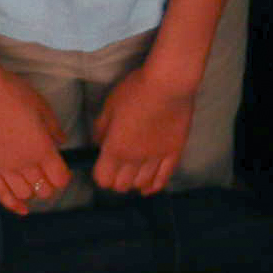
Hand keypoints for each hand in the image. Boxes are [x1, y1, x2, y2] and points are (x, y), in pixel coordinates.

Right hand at [0, 64, 69, 221]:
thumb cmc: (11, 93)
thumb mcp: (41, 106)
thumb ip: (53, 127)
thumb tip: (62, 141)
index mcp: (42, 148)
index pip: (60, 177)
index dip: (64, 177)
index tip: (63, 171)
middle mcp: (24, 163)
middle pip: (44, 189)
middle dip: (49, 186)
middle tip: (47, 177)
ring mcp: (3, 168)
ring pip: (24, 194)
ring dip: (32, 193)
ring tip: (32, 184)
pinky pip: (0, 193)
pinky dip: (13, 204)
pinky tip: (21, 209)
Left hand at [87, 50, 200, 197]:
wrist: (168, 84)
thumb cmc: (135, 91)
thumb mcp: (109, 106)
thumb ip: (101, 129)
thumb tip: (98, 143)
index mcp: (115, 148)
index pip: (103, 178)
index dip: (101, 175)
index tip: (102, 167)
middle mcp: (134, 159)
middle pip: (122, 185)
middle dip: (116, 180)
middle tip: (117, 170)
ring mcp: (156, 158)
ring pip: (142, 184)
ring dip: (135, 182)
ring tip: (133, 174)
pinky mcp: (174, 154)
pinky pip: (163, 178)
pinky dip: (154, 186)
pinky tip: (149, 188)